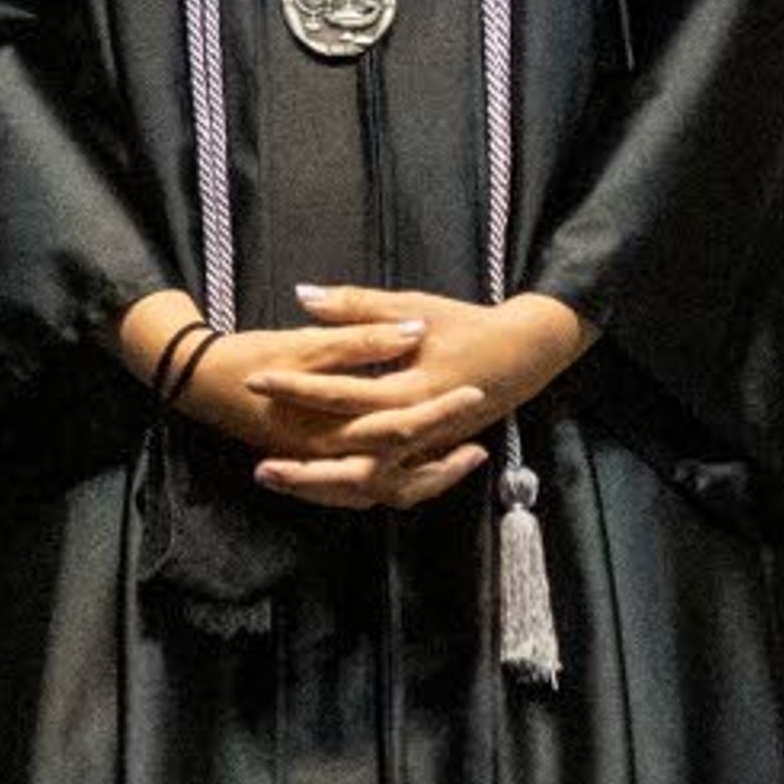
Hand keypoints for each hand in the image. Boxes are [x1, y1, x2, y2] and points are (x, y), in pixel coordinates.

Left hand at [231, 283, 592, 511]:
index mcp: (416, 391)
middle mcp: (422, 430)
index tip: (256, 379)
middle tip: (259, 465)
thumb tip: (304, 295)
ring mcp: (427, 450)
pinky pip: (387, 485)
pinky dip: (349, 488)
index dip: (298, 387)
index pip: (345, 394)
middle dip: (307, 469)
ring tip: (273, 476)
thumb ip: (358, 306)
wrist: (527, 352)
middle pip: (357, 464)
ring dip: (324, 487)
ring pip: (372, 486)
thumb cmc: (470, 325)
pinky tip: (309, 484)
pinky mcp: (429, 457)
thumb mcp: (415, 308)